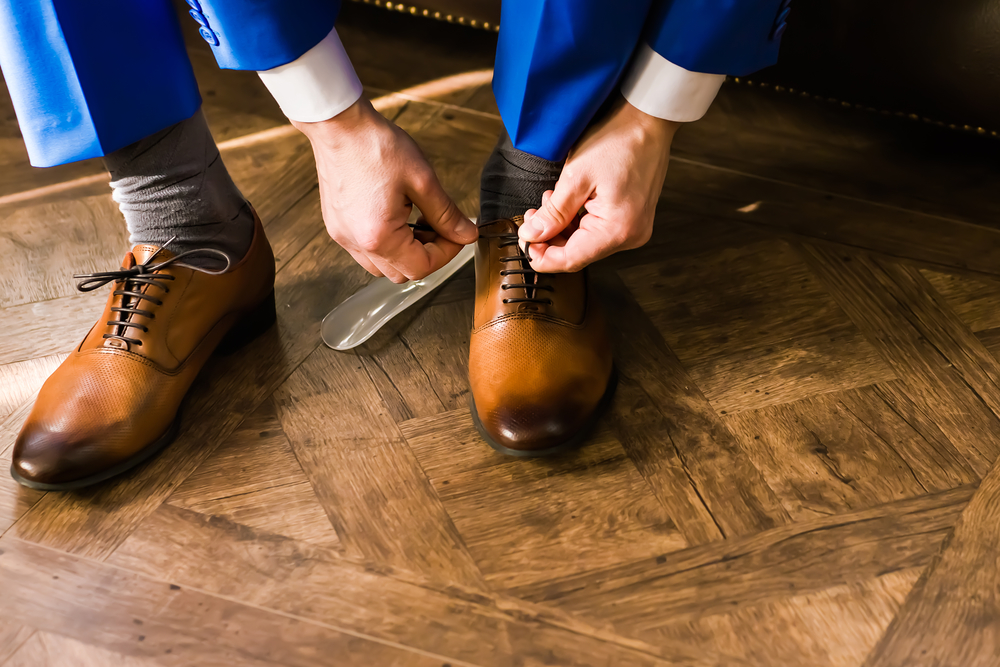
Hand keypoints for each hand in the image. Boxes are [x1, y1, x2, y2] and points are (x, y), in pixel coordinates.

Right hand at [294, 98, 476, 282]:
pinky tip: (396, 216)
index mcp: (378, 236)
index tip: (457, 233)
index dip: (446, 253)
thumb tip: (466, 234)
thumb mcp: (422, 180)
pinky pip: (366, 251)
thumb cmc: (375, 146)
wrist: (338, 124)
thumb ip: (446, 214)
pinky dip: (387, 243)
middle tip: (438, 227)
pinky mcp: (337, 226)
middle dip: (426, 254)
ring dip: (406, 252)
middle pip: (402, 273)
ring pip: (383, 266)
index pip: (422, 267)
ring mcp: (343, 236)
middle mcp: (356, 243)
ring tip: (416, 219)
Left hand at [518, 97, 680, 272]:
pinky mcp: (633, 219)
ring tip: (549, 202)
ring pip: (587, 243)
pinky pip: (599, 231)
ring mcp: (635, 228)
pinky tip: (568, 203)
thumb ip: (553, 213)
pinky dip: (579, 222)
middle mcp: (631, 235)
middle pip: (579, 253)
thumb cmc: (619, 140)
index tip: (524, 243)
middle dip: (550, 238)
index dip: (542, 256)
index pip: (571, 260)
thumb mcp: (576, 176)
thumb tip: (532, 235)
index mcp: (618, 229)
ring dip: (563, 228)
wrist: (648, 120)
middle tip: (532, 218)